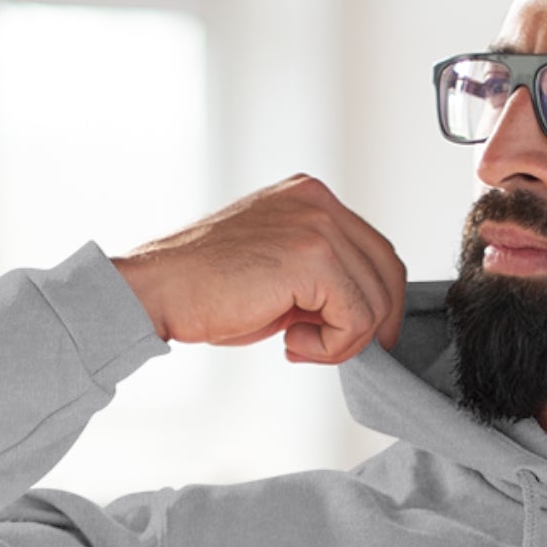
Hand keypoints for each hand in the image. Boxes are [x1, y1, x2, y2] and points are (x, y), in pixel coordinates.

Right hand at [109, 173, 406, 361]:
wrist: (158, 291)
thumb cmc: (206, 288)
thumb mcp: (278, 268)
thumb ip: (322, 274)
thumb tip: (366, 312)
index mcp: (311, 197)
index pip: (376, 252)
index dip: (375, 302)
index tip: (347, 335)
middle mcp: (318, 201)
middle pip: (388, 272)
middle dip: (372, 324)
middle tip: (331, 349)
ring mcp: (317, 225)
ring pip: (375, 301)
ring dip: (344, 340)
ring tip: (297, 344)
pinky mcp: (312, 257)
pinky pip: (356, 318)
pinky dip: (332, 347)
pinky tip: (291, 342)